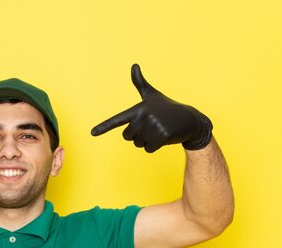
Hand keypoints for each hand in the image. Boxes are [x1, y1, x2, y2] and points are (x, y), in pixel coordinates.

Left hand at [91, 64, 212, 152]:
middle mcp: (144, 117)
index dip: (104, 127)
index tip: (92, 133)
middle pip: (127, 136)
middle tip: (151, 126)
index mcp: (138, 108)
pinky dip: (155, 146)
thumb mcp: (152, 95)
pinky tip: (163, 137)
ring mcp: (153, 127)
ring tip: (158, 130)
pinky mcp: (161, 136)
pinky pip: (148, 149)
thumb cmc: (166, 107)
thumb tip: (134, 65)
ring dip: (147, 141)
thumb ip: (140, 83)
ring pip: (138, 143)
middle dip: (137, 135)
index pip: (117, 119)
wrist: (188, 119)